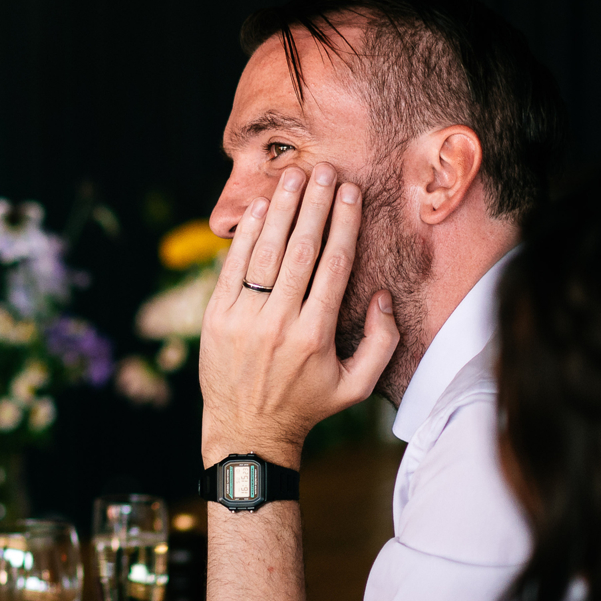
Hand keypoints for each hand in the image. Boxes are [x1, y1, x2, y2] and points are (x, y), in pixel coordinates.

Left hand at [197, 164, 398, 466]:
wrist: (247, 430)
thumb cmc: (307, 405)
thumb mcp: (356, 386)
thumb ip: (381, 343)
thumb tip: (384, 297)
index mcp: (315, 335)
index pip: (333, 266)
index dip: (344, 224)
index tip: (351, 192)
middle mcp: (278, 323)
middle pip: (300, 250)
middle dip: (315, 205)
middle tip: (325, 170)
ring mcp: (243, 319)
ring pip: (265, 253)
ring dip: (282, 210)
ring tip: (295, 177)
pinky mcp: (216, 318)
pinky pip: (233, 268)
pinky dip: (247, 235)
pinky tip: (262, 207)